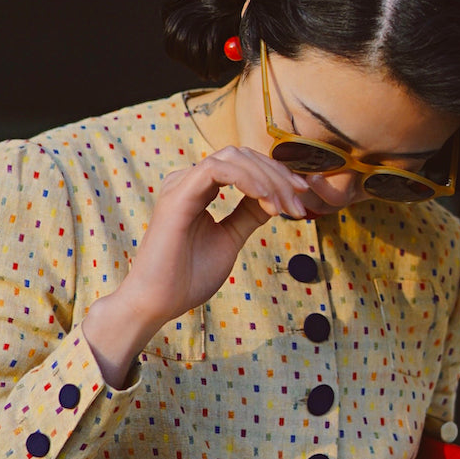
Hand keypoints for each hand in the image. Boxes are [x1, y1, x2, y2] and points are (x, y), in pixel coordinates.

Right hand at [83, 147, 311, 386]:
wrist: (157, 302)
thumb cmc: (187, 277)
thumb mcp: (229, 240)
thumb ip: (248, 216)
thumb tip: (273, 200)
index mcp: (199, 188)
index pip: (244, 165)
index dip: (277, 176)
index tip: (302, 199)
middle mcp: (189, 180)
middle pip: (242, 156)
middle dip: (278, 176)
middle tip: (300, 203)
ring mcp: (181, 184)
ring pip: (233, 158)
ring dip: (267, 178)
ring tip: (284, 206)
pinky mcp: (178, 196)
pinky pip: (218, 170)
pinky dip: (248, 180)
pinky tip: (266, 199)